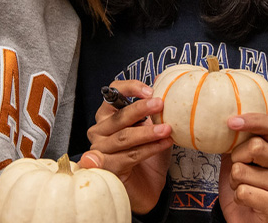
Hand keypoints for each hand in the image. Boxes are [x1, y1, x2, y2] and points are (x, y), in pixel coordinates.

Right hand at [80, 80, 172, 213]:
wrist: (147, 187)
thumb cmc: (148, 155)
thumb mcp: (154, 128)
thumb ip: (154, 108)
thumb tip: (161, 80)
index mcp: (107, 115)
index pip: (112, 93)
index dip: (129, 88)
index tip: (150, 90)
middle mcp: (99, 130)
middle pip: (118, 117)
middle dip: (140, 109)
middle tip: (160, 104)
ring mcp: (100, 150)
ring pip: (124, 137)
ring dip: (147, 133)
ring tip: (167, 129)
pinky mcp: (107, 168)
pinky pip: (129, 156)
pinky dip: (148, 149)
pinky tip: (163, 144)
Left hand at [217, 113, 267, 222]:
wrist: (245, 219)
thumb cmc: (242, 185)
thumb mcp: (237, 158)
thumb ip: (236, 140)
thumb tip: (224, 120)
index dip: (252, 120)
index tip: (231, 122)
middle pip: (255, 146)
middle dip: (236, 158)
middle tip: (237, 169)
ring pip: (242, 171)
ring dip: (234, 180)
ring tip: (241, 187)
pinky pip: (244, 192)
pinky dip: (237, 196)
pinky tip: (245, 200)